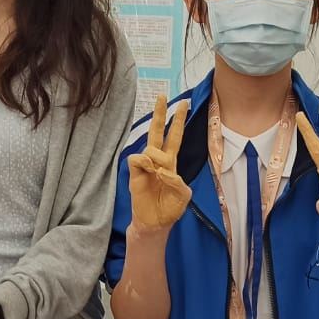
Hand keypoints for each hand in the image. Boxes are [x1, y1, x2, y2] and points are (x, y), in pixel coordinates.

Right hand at [127, 93, 189, 233]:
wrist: (155, 223)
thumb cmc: (170, 208)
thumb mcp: (183, 195)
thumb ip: (178, 181)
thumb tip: (162, 169)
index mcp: (172, 162)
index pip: (175, 136)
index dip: (178, 121)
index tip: (183, 104)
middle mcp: (158, 160)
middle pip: (158, 131)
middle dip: (160, 114)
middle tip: (162, 95)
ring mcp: (146, 166)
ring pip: (149, 147)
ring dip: (156, 156)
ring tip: (158, 172)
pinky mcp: (135, 174)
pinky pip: (137, 159)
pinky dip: (145, 163)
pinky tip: (149, 172)